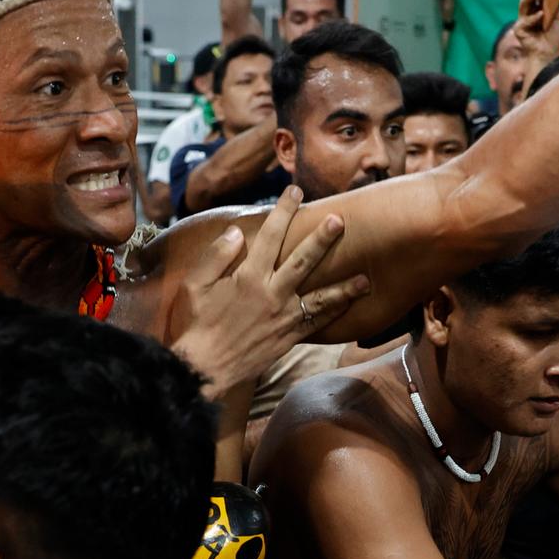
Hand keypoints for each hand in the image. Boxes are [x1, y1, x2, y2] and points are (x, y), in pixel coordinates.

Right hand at [170, 186, 369, 400]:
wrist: (205, 367)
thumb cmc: (196, 324)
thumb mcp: (195, 285)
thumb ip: (216, 255)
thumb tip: (237, 231)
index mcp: (248, 277)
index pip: (271, 236)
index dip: (283, 210)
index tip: (294, 191)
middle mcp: (271, 294)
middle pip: (303, 260)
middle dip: (322, 238)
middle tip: (340, 220)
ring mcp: (283, 318)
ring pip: (319, 297)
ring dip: (343, 287)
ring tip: (364, 278)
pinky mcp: (287, 337)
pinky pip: (315, 324)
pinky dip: (333, 315)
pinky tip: (347, 307)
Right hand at [513, 0, 558, 60]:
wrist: (550, 54)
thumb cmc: (555, 39)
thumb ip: (554, 6)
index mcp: (537, 10)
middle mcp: (529, 14)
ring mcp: (523, 22)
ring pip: (523, 4)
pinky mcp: (519, 30)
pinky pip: (525, 21)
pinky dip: (533, 18)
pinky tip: (541, 15)